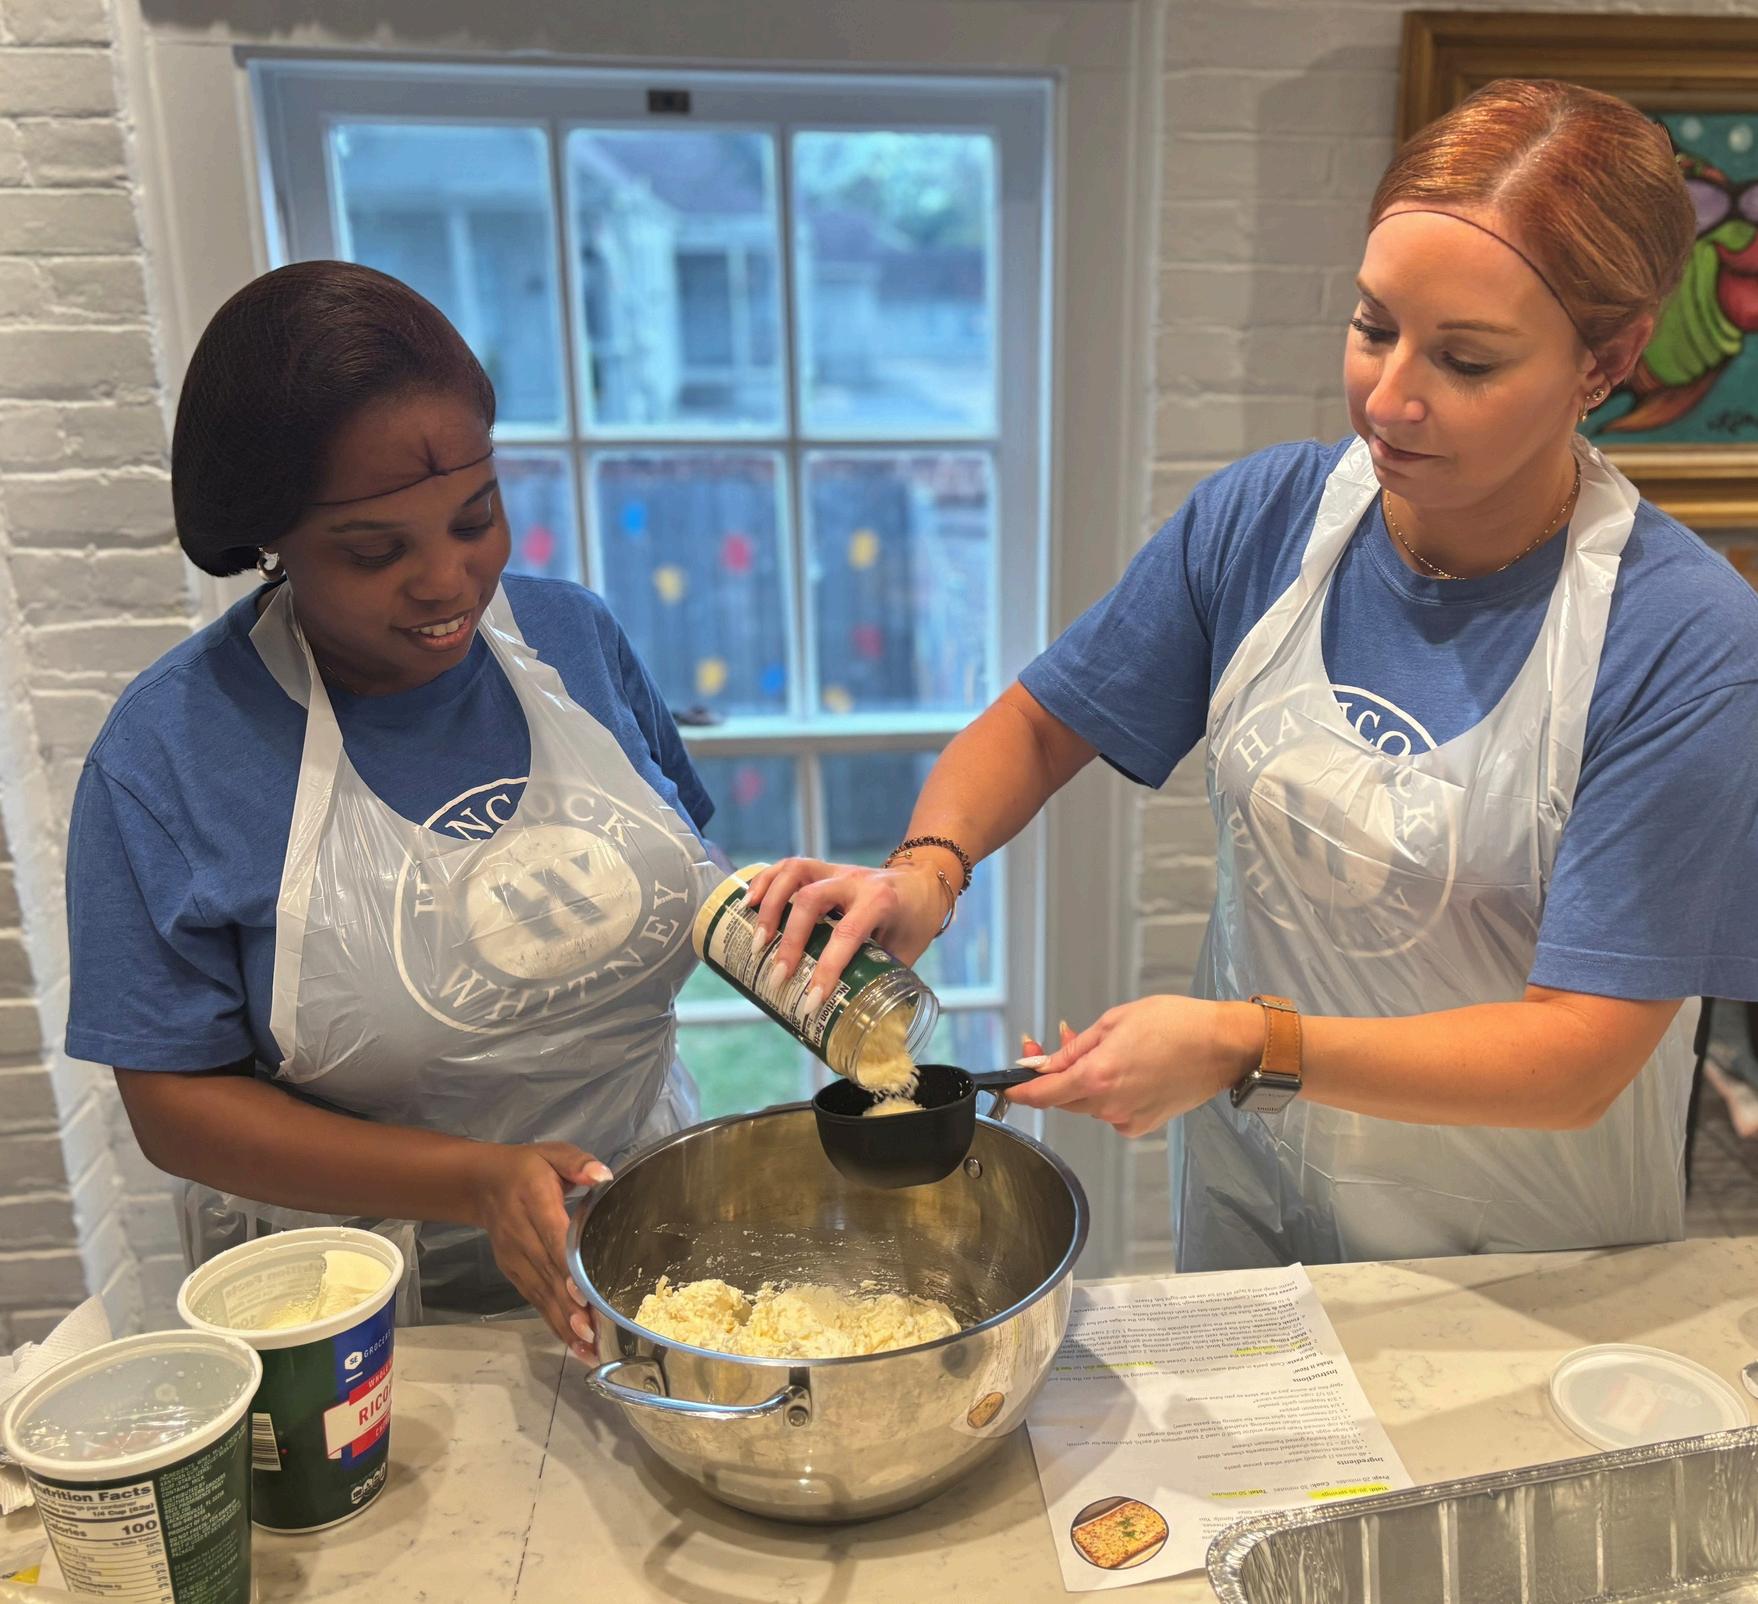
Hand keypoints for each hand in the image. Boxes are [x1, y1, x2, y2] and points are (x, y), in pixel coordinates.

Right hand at [466, 1142, 610, 1361]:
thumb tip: (602, 1176)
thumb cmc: (528, 1167)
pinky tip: (574, 1343)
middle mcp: (522, 1236)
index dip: (567, 1268)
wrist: (481, 1183)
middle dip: (570, 1308)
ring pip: (542, 1295)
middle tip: (594, 1334)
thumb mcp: (553, 1153)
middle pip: (548, 1276)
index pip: (552, 1239)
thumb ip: (577, 1162)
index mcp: (534, 1203)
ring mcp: (515, 1259)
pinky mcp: (514, 1273)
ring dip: (564, 1323)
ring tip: (588, 1348)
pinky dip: (554, 1323)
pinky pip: (536, 1300)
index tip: (582, 1295)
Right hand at [742, 857, 949, 1000]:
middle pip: (811, 901)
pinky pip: (787, 866)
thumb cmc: (915, 918)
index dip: (828, 969)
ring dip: (770, 906)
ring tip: (757, 941)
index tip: (812, 1002)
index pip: (848, 933)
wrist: (924, 878)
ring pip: (794, 873)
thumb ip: (883, 979)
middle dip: (790, 941)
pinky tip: (748, 903)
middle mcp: (854, 881)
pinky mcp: (822, 868)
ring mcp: (836, 870)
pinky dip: (764, 881)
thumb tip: (860, 1022)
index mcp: (881, 901)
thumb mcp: (908, 950)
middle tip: (778, 977)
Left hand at [1005, 996, 1259, 1136]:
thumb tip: (1044, 1062)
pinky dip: (1108, 1092)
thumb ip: (1075, 1047)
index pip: (1042, 1094)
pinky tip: (1125, 1068)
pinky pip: (1111, 1110)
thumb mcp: (1115, 1021)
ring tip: (1101, 1048)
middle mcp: (1108, 1105)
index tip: (1007, 1086)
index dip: (1020, 1091)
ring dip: (1083, 1080)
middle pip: (1063, 1099)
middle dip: (1054, 1074)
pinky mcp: (1143, 1125)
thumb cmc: (1176, 1024)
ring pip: (1088, 1104)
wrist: (1222, 1046)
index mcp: (1097, 1077)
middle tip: (1053, 1045)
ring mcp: (1126, 1119)